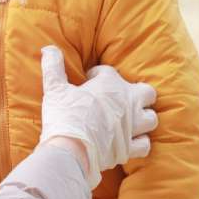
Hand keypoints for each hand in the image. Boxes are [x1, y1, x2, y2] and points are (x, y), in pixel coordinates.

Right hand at [38, 45, 157, 187]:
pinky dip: (140, 142)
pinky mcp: (130, 148)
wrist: (69, 149)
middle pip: (147, 93)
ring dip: (142, 117)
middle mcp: (127, 103)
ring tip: (129, 119)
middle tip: (119, 98)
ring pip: (151, 118)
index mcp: (110, 85)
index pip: (109, 71)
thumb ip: (53, 65)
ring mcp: (132, 126)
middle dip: (137, 93)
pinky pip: (144, 144)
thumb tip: (48, 48)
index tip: (88, 81)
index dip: (97, 75)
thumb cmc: (63, 115)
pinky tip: (130, 140)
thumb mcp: (54, 87)